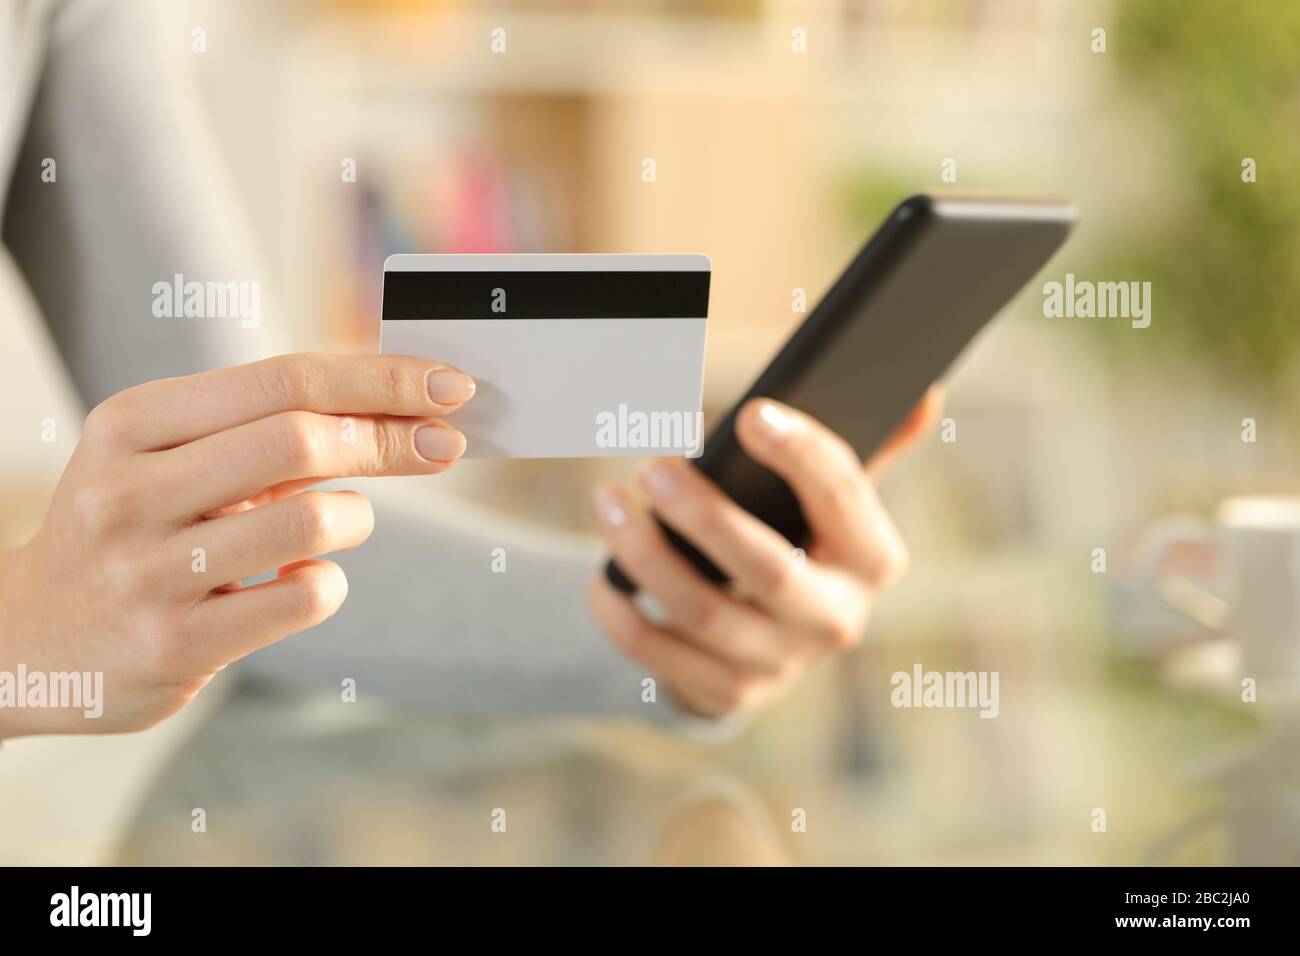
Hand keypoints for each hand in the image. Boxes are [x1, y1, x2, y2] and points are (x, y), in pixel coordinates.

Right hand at [0, 353, 474, 736]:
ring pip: (312, 519)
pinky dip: (328, 581)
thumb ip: (265, 429)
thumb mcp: (167, 459)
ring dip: (354, 518)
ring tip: (337, 523)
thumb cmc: (130, 531)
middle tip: (441, 446)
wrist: (24, 640)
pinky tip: (300, 580)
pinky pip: (304, 596)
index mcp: (134, 423)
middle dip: (390, 439)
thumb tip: (401, 408)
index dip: (381, 379)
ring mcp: (150, 570)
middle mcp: (132, 490)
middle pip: (300, 438)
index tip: (451, 385)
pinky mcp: (176, 642)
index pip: (284, 378)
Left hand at [587, 387, 942, 716]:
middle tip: (653, 466)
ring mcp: (781, 665)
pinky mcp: (728, 692)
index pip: (845, 497)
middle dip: (706, 516)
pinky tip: (599, 578)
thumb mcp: (837, 502)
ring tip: (607, 502)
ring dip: (646, 556)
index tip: (751, 415)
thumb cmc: (801, 541)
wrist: (774, 641)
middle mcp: (836, 618)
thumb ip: (873, 446)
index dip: (800, 454)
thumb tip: (925, 390)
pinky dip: (623, 616)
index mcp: (873, 558)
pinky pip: (661, 658)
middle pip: (770, 569)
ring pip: (704, 613)